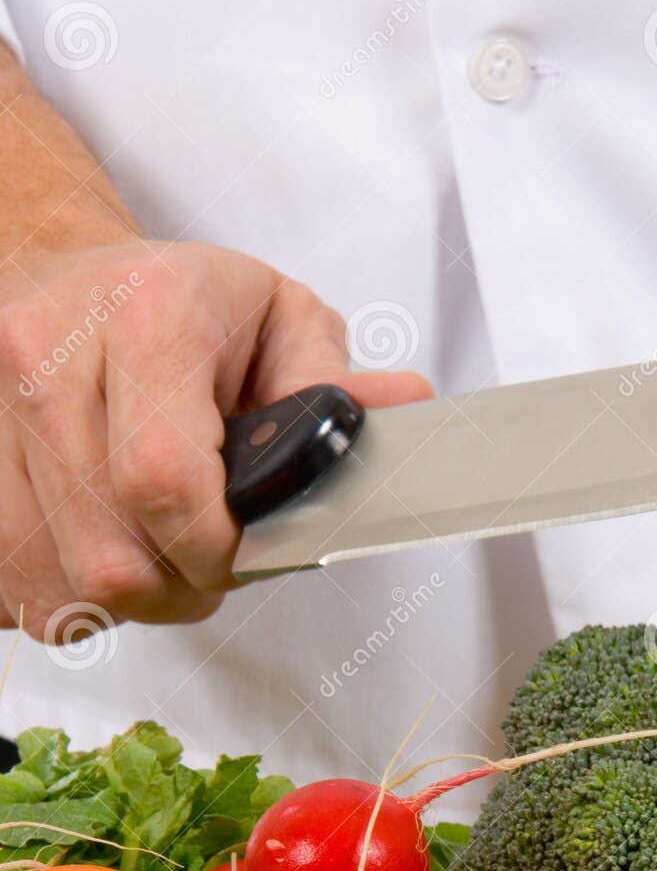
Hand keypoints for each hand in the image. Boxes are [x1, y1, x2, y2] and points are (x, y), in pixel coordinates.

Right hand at [0, 241, 431, 635]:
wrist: (73, 272)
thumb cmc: (188, 311)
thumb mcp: (284, 323)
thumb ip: (336, 387)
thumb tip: (404, 411)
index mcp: (144, 314)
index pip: (164, 480)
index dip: (214, 550)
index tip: (243, 554)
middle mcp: (46, 355)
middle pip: (110, 556)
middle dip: (179, 588)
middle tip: (209, 561)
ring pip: (55, 584)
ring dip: (124, 599)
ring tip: (158, 550)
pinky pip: (12, 586)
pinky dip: (67, 594)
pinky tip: (102, 545)